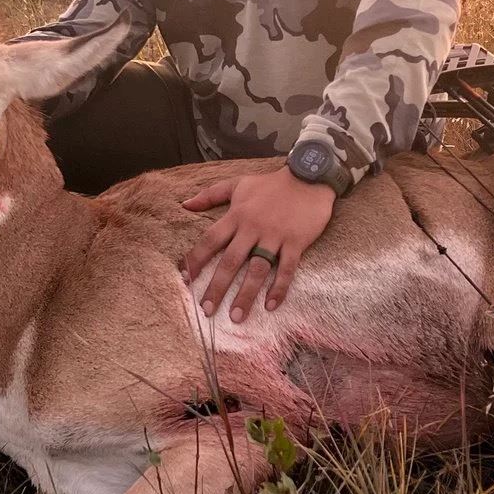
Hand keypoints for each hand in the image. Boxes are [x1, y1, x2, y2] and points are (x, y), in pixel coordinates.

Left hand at [181, 166, 335, 321]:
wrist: (308, 177)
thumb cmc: (271, 183)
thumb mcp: (238, 183)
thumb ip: (211, 194)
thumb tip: (185, 204)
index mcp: (237, 215)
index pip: (210, 240)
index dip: (197, 260)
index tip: (185, 279)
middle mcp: (253, 228)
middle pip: (231, 261)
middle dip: (217, 286)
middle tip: (207, 309)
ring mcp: (275, 236)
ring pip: (257, 269)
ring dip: (246, 294)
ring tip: (237, 316)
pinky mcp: (296, 242)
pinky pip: (286, 269)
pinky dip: (279, 288)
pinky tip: (271, 305)